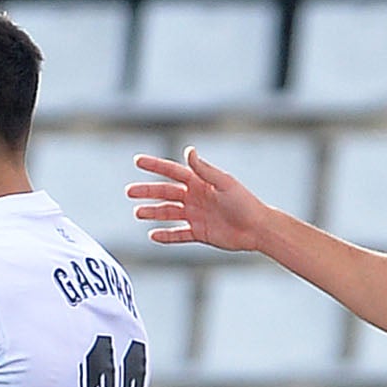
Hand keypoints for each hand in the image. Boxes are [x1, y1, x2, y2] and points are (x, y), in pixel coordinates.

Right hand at [130, 148, 277, 252]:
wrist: (257, 228)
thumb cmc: (244, 202)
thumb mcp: (224, 183)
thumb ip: (204, 169)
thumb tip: (188, 151)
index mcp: (200, 182)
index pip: (173, 172)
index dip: (155, 166)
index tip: (137, 161)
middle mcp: (195, 197)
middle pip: (166, 192)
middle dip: (147, 191)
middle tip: (129, 191)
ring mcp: (196, 215)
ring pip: (168, 213)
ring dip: (152, 212)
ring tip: (137, 213)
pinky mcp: (199, 233)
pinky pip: (178, 234)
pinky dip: (166, 235)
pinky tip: (152, 236)